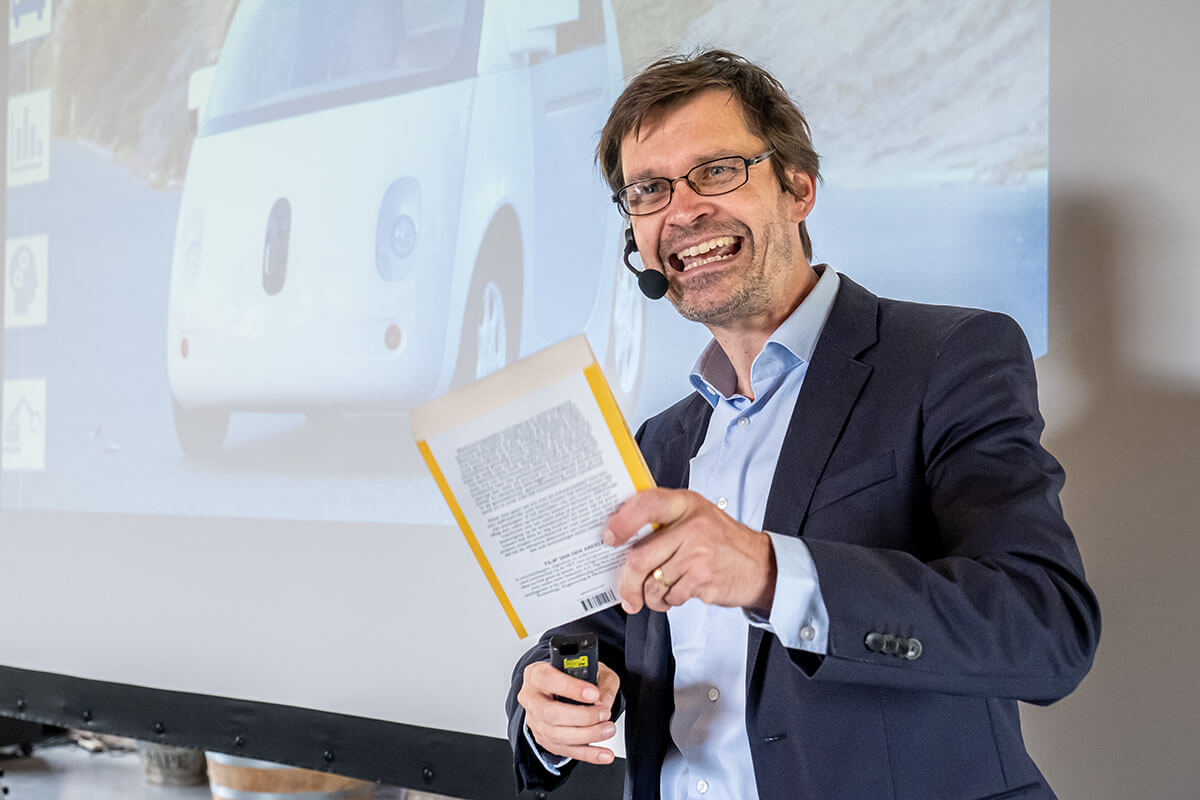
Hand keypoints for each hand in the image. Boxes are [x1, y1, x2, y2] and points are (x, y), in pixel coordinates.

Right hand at [517, 661, 620, 764]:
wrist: (560, 689)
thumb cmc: (572, 675)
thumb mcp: (591, 668)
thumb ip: (601, 682)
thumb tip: (604, 702)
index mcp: (537, 675)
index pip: (548, 680)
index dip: (571, 688)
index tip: (594, 694)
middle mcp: (532, 699)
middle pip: (550, 713)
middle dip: (582, 717)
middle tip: (605, 714)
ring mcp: (536, 722)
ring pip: (556, 735)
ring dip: (587, 735)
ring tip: (608, 729)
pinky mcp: (545, 740)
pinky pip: (565, 751)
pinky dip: (588, 754)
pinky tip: (603, 754)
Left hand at [603, 488, 775, 614]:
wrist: (762, 566)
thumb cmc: (723, 541)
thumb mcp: (697, 515)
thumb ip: (665, 521)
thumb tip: (623, 540)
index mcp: (686, 504)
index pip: (646, 504)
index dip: (622, 521)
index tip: (609, 537)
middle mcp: (692, 526)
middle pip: (640, 557)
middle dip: (627, 582)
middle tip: (626, 592)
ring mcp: (698, 554)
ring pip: (653, 583)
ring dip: (651, 596)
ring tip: (662, 591)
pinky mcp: (703, 580)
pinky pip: (670, 597)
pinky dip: (669, 602)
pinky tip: (680, 593)